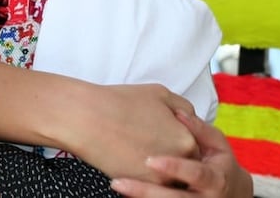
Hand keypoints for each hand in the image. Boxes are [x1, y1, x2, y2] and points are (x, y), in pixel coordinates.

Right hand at [63, 83, 201, 181]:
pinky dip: (141, 173)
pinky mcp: (139, 186)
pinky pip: (149, 183)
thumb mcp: (159, 93)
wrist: (85, 117)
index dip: (176, 137)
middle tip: (149, 141)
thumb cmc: (119, 102)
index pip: (194, 146)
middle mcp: (178, 162)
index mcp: (187, 139)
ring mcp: (158, 177)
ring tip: (137, 148)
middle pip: (183, 163)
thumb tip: (190, 120)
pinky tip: (126, 156)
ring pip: (166, 176)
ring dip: (159, 167)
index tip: (162, 132)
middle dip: (171, 154)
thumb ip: (184, 108)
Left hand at [110, 111, 253, 196]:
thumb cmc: (219, 162)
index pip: (195, 174)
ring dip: (139, 196)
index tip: (150, 161)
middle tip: (120, 182)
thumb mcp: (217, 144)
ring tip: (117, 184)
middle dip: (146, 191)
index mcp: (215, 179)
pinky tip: (124, 191)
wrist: (232, 193)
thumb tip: (179, 113)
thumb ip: (199, 129)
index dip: (174, 168)